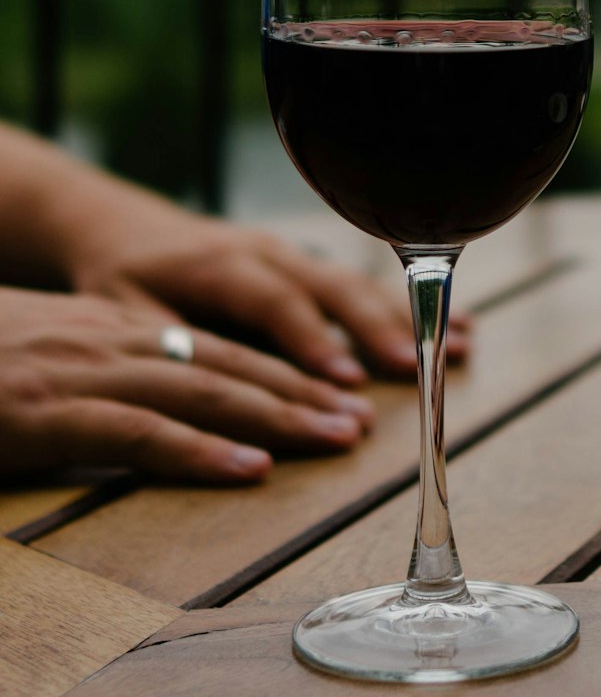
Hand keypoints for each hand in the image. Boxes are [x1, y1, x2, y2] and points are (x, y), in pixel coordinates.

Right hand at [0, 287, 376, 482]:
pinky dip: (198, 451)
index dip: (287, 370)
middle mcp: (117, 339)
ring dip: (276, 418)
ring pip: (203, 392)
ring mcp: (84, 371)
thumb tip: (179, 398)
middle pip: (231, 365)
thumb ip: (119, 369)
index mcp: (122, 327)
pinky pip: (138, 432)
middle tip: (358, 423)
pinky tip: (247, 469)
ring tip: (332, 440)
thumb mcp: (59, 350)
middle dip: (302, 393)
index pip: (225, 346)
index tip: (338, 394)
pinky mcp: (47, 409)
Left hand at [66, 204, 470, 387]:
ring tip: (461, 344)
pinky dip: (408, 305)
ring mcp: (293, 252)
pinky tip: (459, 323)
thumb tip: (214, 382)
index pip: (273, 301)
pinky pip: (362, 283)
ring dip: (408, 316)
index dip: (312, 339)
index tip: (347, 381)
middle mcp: (267, 251)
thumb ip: (170, 342)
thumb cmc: (121, 278)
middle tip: (416, 369)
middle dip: (378, 329)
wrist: (129, 229)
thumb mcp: (121, 312)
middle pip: (332, 286)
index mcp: (219, 262)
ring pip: (359, 282)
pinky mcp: (307, 262)